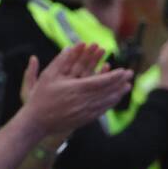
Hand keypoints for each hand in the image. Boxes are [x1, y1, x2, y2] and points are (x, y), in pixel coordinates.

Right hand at [16, 44, 132, 141]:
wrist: (36, 122)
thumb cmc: (40, 98)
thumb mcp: (47, 76)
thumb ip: (60, 61)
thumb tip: (70, 46)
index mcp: (76, 89)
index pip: (101, 82)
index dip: (114, 76)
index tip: (124, 70)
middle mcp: (83, 101)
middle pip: (107, 91)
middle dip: (120, 83)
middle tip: (131, 74)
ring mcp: (84, 112)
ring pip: (106, 102)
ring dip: (118, 94)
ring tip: (127, 86)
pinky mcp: (83, 120)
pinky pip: (100, 111)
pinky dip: (109, 104)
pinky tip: (114, 99)